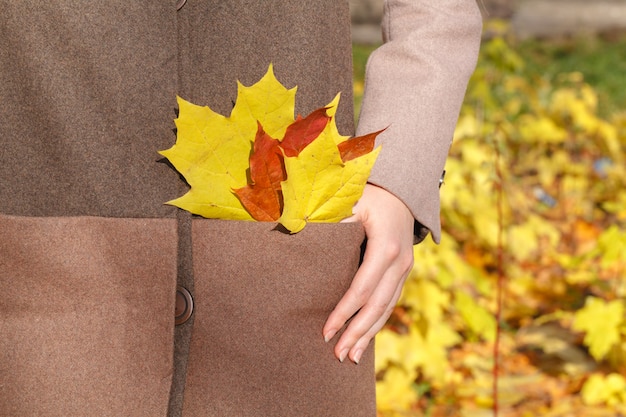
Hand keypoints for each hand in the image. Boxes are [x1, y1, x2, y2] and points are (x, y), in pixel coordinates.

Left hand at [323, 183, 415, 363]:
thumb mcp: (352, 201)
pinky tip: (365, 338)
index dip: (344, 312)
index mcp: (384, 248)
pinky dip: (378, 322)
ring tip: (350, 357)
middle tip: (337, 355)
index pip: (362, 289)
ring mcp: (404, 269)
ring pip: (387, 308)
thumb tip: (300, 232)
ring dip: (369, 334)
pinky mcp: (403, 272)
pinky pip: (391, 302)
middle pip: (377, 306)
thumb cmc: (371, 195)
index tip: (325, 331)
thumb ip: (333, 220)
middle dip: (356, 332)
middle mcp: (399, 263)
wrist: (402, 190)